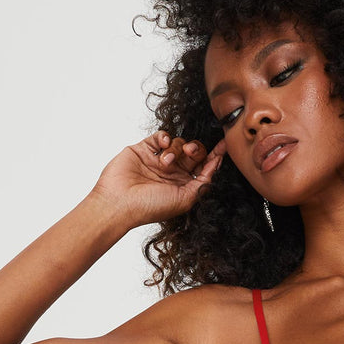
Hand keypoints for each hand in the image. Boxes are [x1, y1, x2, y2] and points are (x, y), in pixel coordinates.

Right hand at [88, 129, 227, 228]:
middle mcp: (173, 172)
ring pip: (177, 143)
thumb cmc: (150, 207)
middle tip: (190, 152)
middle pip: (193, 152)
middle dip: (195, 149)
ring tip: (164, 163)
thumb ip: (202, 184)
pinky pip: (161, 136)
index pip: (203, 167)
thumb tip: (215, 167)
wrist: (120, 203)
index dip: (214, 156)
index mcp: (184, 185)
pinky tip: (162, 144)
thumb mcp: (184, 200)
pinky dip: (164, 137)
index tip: (224, 145)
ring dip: (175, 149)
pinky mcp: (144, 149)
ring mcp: (159, 160)